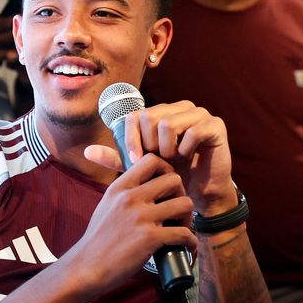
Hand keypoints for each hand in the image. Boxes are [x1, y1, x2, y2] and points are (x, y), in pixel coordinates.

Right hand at [62, 150, 195, 295]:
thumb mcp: (106, 206)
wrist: (87, 268)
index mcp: (119, 187)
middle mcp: (130, 198)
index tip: (167, 187)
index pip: (151, 160)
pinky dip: (190, 242)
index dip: (166, 169)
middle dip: (181, 195)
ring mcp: (141, 217)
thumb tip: (142, 187)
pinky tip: (186, 247)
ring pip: (185, 204)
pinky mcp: (150, 238)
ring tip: (182, 228)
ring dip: (188, 218)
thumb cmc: (97, 241)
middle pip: (174, 180)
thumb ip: (123, 194)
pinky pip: (184, 233)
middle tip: (177, 211)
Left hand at [88, 100, 235, 212]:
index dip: (131, 138)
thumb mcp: (140, 168)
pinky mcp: (215, 124)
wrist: (199, 193)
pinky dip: (186, 150)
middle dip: (150, 145)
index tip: (135, 160)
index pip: (135, 115)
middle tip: (159, 161)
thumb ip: (117, 158)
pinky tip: (188, 158)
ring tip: (173, 160)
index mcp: (161, 113)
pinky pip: (193, 132)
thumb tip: (87, 151)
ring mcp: (199, 113)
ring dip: (167, 149)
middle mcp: (180, 108)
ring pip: (169, 124)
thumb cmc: (171, 177)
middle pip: (150, 116)